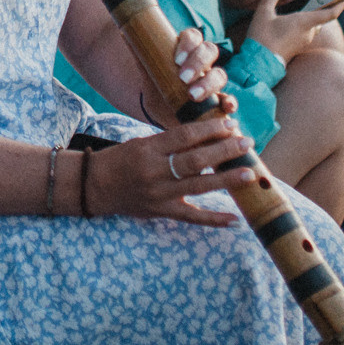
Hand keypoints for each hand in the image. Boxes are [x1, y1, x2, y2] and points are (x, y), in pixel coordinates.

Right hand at [87, 94, 259, 226]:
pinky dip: (214, 219)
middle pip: (195, 160)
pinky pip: (191, 217)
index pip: (184, 136)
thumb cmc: (121, 159)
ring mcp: (159, 194)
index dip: (209, 129)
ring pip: (198, 186)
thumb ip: (171, 142)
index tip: (230, 124)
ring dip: (226, 179)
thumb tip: (208, 136)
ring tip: (249, 173)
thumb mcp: (142, 143)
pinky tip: (234, 220)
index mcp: (148, 149)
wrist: (94, 186)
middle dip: (224, 151)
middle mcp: (154, 171)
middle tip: (246, 143)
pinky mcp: (161, 212)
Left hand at [138, 27, 227, 125]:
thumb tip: (124, 33)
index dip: (188, 44)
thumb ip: (141, 57)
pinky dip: (230, 102)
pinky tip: (226, 108)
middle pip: (209, 51)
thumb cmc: (158, 89)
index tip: (177, 58)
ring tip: (193, 95)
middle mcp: (202, 64)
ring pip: (220, 74)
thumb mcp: (149, 75)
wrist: (163, 116)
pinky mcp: (218, 104)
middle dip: (198, 63)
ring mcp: (212, 83)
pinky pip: (230, 100)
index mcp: (186, 51)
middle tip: (183, 78)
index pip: (193, 37)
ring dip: (210, 83)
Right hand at [244, 0, 343, 65]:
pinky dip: (301, 25)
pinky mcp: (297, 48)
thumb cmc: (262, 38)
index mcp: (304, 22)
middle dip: (320, 7)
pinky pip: (304, 33)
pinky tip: (289, 21)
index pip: (331, 13)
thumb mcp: (263, 13)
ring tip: (300, 6)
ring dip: (309, 16)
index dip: (341, 4)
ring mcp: (303, 42)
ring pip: (312, 26)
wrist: (257, 64)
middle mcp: (308, 33)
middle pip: (321, 18)